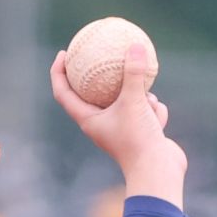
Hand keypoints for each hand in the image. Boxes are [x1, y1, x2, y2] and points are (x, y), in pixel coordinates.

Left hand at [50, 49, 185, 205]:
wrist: (158, 171)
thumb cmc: (138, 140)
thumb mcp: (135, 102)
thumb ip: (133, 73)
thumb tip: (135, 45)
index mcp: (88, 120)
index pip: (63, 93)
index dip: (58, 72)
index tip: (63, 53)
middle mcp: (101, 125)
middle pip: (94, 94)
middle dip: (101, 75)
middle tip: (100, 51)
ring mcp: (121, 129)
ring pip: (128, 100)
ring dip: (140, 96)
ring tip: (148, 100)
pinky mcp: (140, 132)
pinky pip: (145, 110)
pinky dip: (153, 111)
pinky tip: (158, 118)